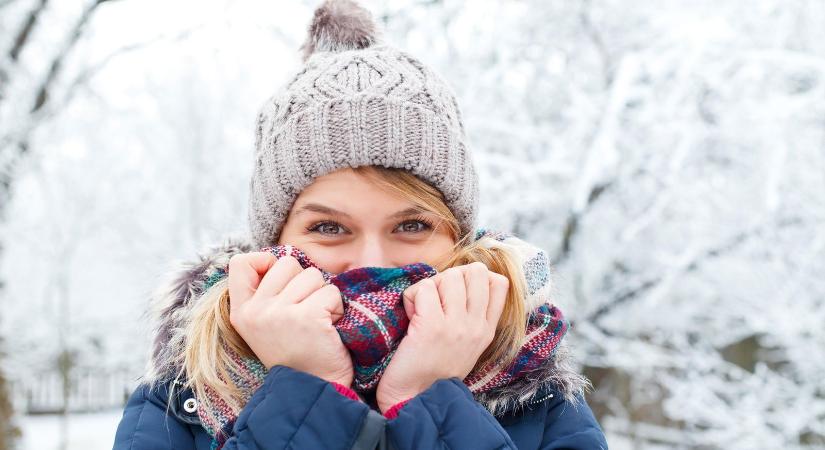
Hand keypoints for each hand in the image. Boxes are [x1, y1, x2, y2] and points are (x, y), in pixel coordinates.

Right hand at [227, 252, 353, 386]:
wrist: (313, 389)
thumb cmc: (295, 352)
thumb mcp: (265, 324)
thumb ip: (265, 292)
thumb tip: (279, 259)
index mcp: (241, 312)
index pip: (240, 262)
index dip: (265, 262)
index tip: (281, 284)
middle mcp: (256, 311)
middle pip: (287, 263)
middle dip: (304, 282)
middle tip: (305, 311)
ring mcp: (280, 314)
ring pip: (312, 275)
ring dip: (322, 296)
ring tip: (317, 321)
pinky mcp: (307, 317)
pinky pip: (331, 291)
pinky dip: (336, 308)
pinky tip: (328, 329)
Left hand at [376, 262, 508, 412]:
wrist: (415, 400)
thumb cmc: (434, 370)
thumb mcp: (467, 345)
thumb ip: (473, 317)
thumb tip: (465, 280)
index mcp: (487, 330)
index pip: (499, 283)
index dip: (474, 278)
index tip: (456, 293)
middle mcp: (476, 326)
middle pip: (476, 272)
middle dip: (451, 277)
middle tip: (436, 299)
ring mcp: (456, 326)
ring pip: (449, 276)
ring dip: (429, 287)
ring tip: (422, 309)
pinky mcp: (431, 326)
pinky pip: (423, 288)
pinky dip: (411, 298)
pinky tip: (410, 317)